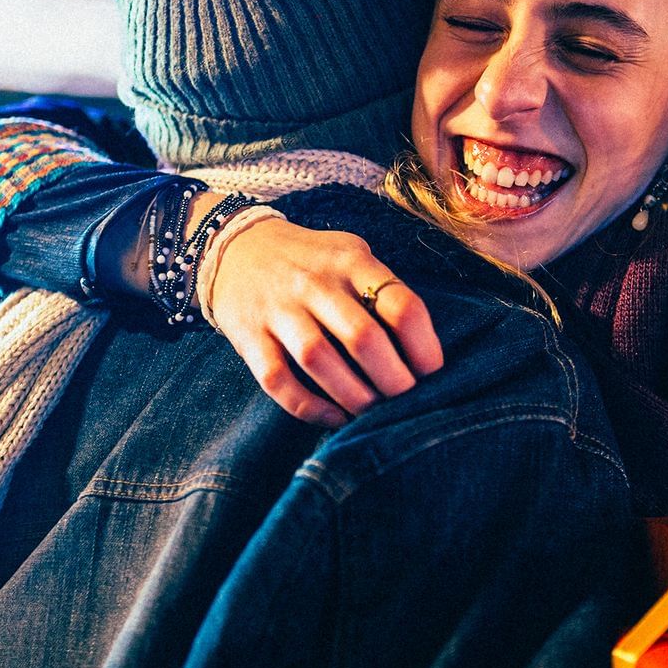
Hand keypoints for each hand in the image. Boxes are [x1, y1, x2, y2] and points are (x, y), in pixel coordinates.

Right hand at [203, 218, 444, 426]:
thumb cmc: (311, 262)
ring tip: (373, 413)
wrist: (235, 249)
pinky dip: (311, 407)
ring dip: (354, 396)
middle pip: (364, 337)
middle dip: (394, 381)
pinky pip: (279, 380)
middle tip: (405, 401)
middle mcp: (315, 282)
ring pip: (319, 359)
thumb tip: (421, 352)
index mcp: (351, 261)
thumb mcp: (350, 255)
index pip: (401, 305)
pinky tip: (335, 417)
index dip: (424, 348)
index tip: (431, 373)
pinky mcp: (249, 337)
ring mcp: (278, 309)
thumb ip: (382, 291)